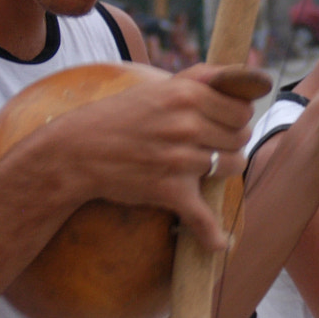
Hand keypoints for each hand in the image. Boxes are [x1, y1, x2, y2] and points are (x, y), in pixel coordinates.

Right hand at [50, 66, 254, 251]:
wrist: (76, 151)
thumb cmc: (116, 117)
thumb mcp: (156, 87)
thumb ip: (197, 78)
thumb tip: (233, 73)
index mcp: (187, 95)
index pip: (242, 110)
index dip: (236, 117)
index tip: (224, 123)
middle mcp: (187, 125)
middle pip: (240, 137)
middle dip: (230, 141)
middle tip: (210, 144)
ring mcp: (180, 159)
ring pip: (232, 166)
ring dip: (222, 169)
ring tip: (203, 166)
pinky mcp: (170, 190)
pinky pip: (202, 217)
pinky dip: (212, 234)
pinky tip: (218, 243)